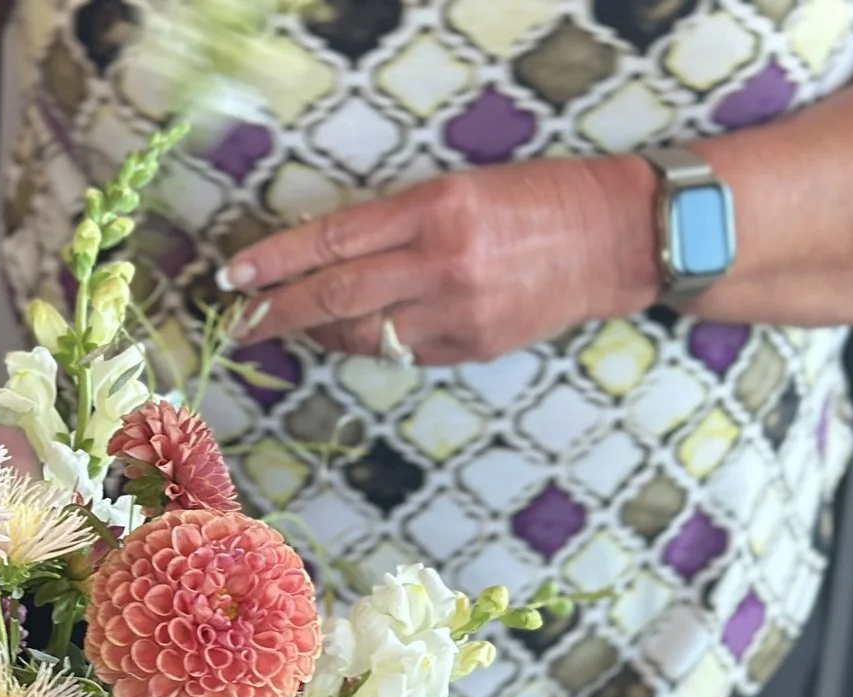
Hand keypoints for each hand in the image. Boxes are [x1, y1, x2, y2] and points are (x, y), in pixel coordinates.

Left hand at [221, 156, 663, 366]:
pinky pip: (403, 352)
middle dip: (277, 311)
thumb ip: (398, 224)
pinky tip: (359, 334)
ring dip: (320, 334)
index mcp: (436, 208)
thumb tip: (329, 255)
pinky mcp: (472, 347)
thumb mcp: (463, 189)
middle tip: (237, 322)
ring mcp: (457, 312)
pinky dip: (372, 344)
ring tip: (297, 325)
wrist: (618, 238)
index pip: (333, 239)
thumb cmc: (538, 200)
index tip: (234, 275)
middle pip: (335, 296)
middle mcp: (442, 262)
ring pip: (363, 335)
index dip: (276, 261)